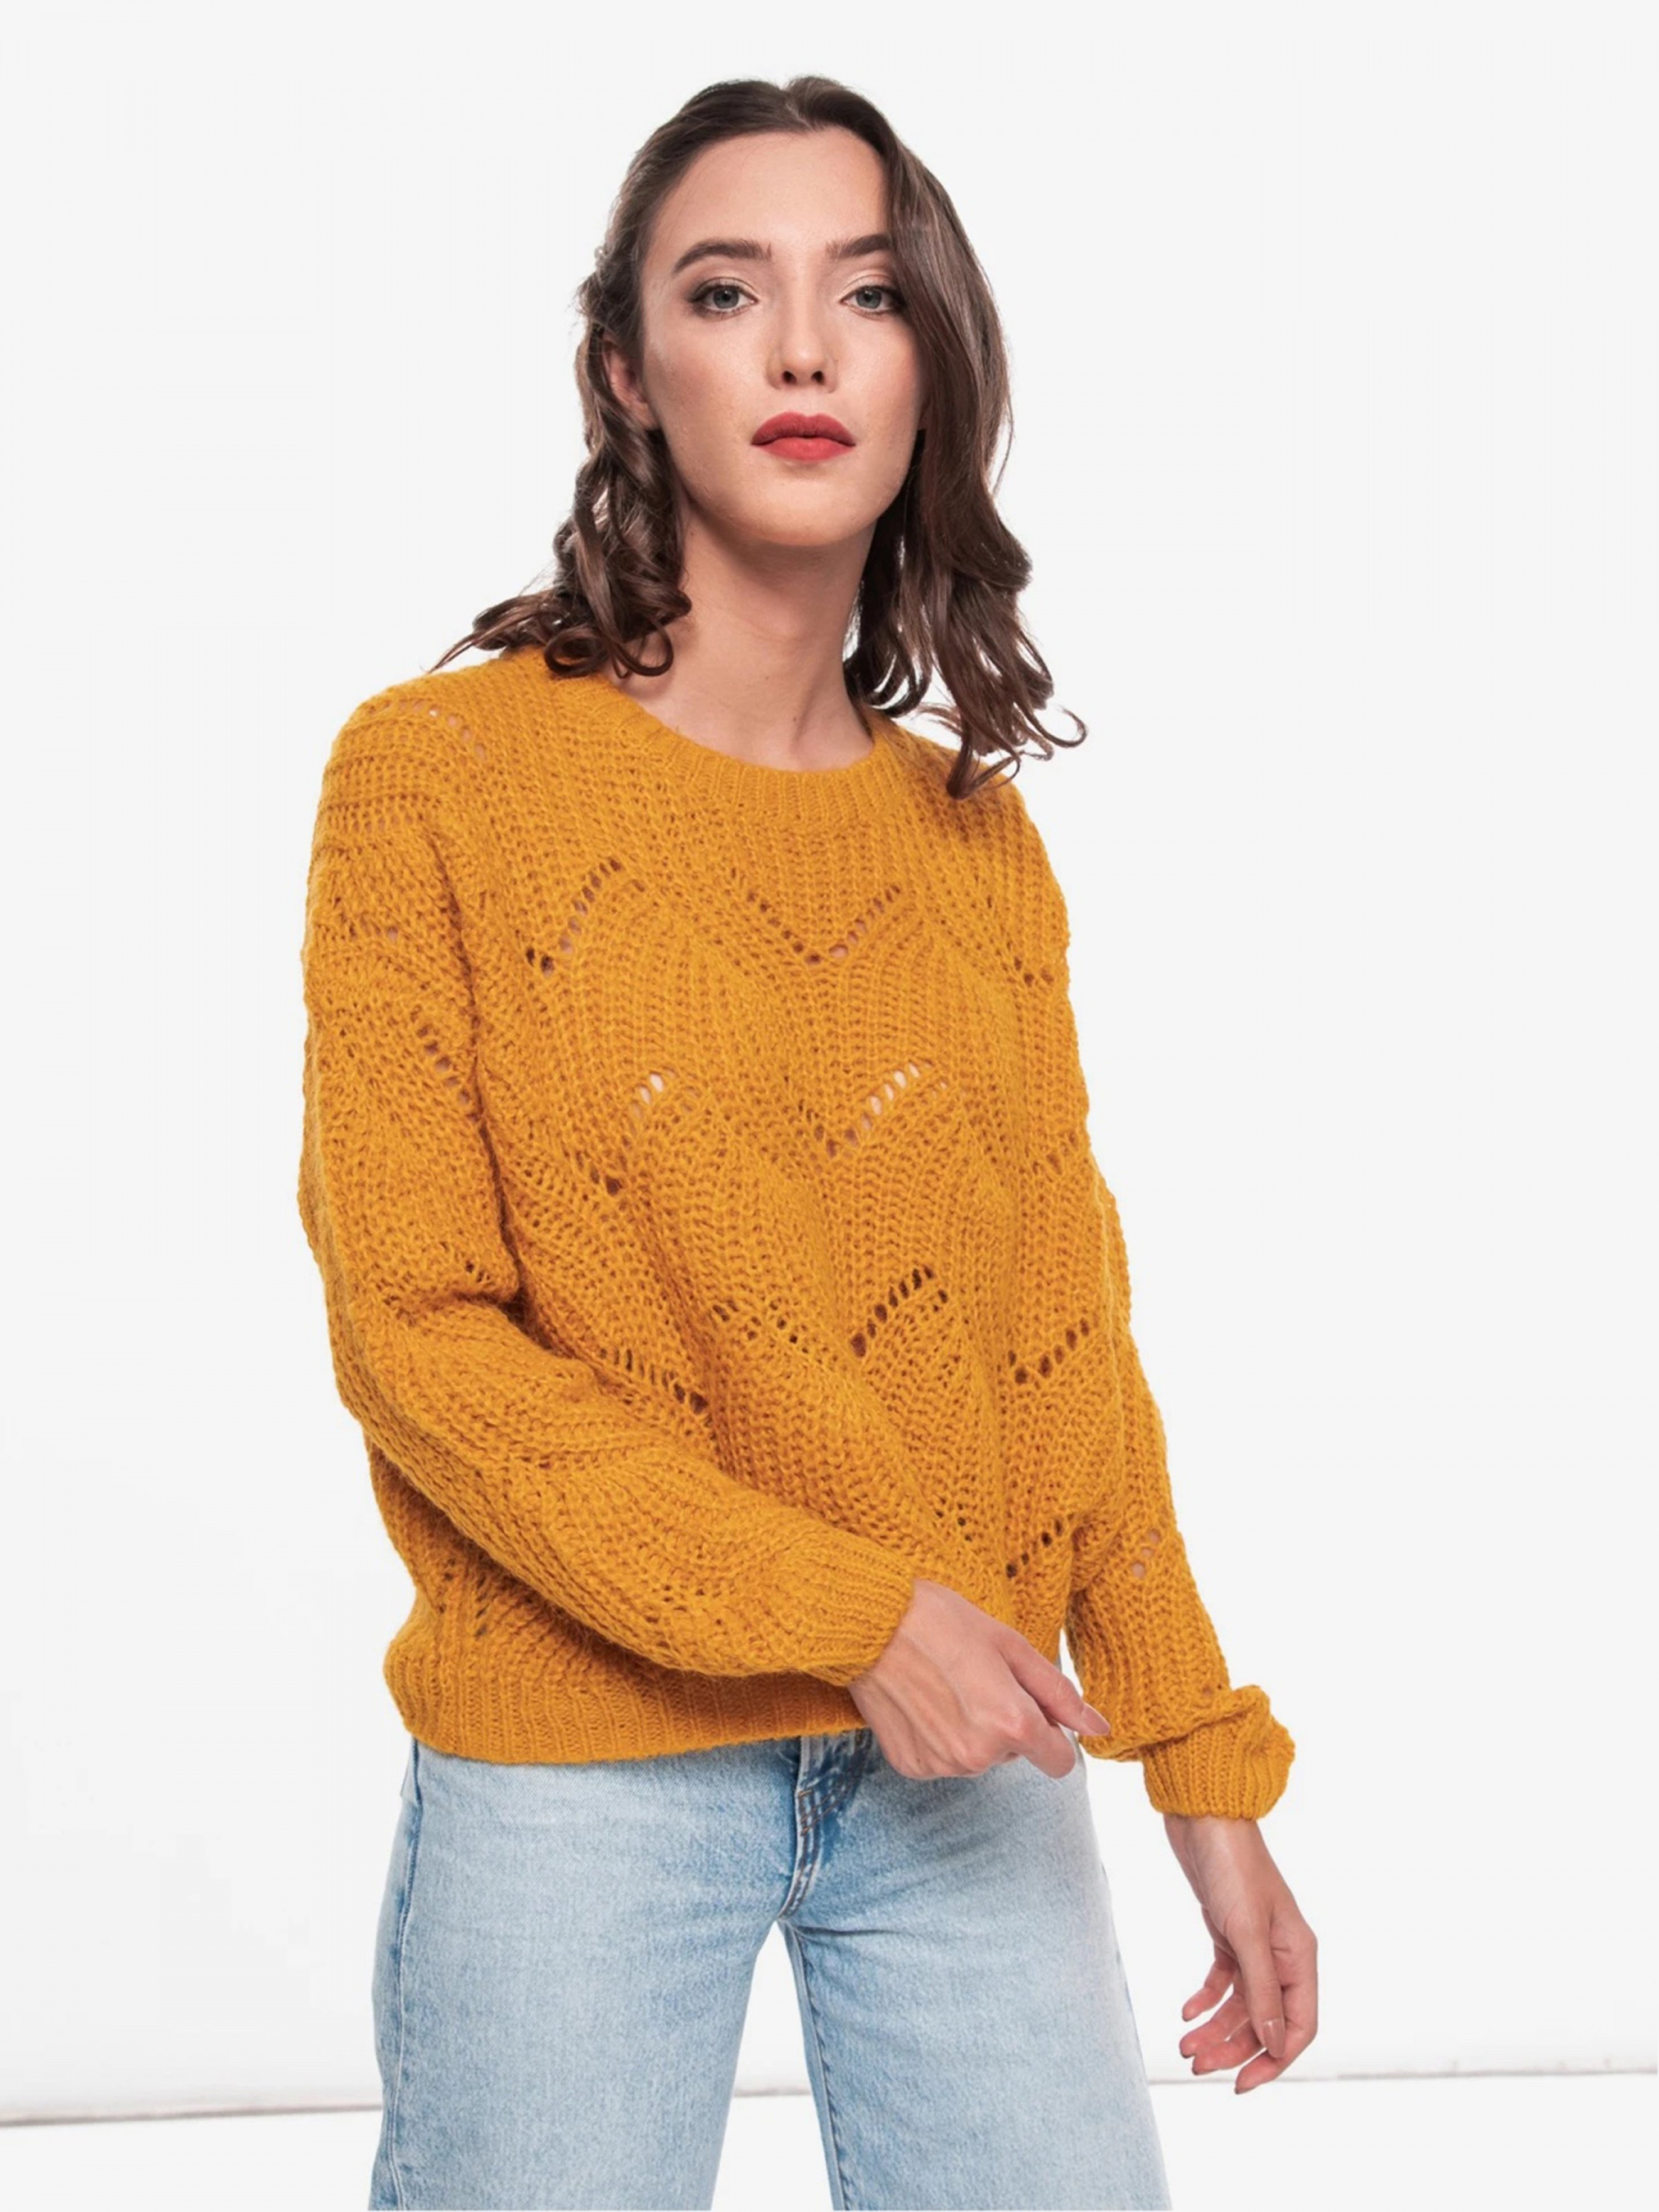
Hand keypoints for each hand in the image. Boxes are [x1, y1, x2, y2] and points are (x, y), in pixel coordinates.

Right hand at [847, 1578, 1111, 1780]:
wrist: (870, 1622)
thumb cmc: (942, 1621)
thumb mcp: (1011, 1645)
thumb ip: (1059, 1693)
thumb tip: (1098, 1728)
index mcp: (1013, 1726)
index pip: (1059, 1761)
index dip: (1050, 1730)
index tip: (1028, 1703)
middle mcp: (979, 1757)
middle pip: (1016, 1754)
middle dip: (1007, 1723)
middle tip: (976, 1677)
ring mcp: (942, 1766)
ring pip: (979, 1758)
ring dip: (972, 1730)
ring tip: (945, 1684)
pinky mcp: (910, 1767)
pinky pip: (943, 1760)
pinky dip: (939, 1736)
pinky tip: (922, 1701)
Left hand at [1162, 1811, 1318, 2090]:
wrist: (1203, 1815)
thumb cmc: (1231, 1865)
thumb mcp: (1245, 1931)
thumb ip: (1260, 1989)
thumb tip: (1274, 2043)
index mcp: (1299, 1955)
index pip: (1299, 2025)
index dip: (1274, 2059)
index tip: (1242, 2083)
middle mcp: (1282, 1953)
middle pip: (1265, 2019)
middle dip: (1234, 2047)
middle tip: (1197, 2065)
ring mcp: (1255, 1943)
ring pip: (1241, 2004)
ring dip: (1215, 2028)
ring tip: (1185, 2047)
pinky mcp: (1228, 1931)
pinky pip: (1223, 1980)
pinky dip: (1206, 1999)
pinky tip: (1186, 2012)